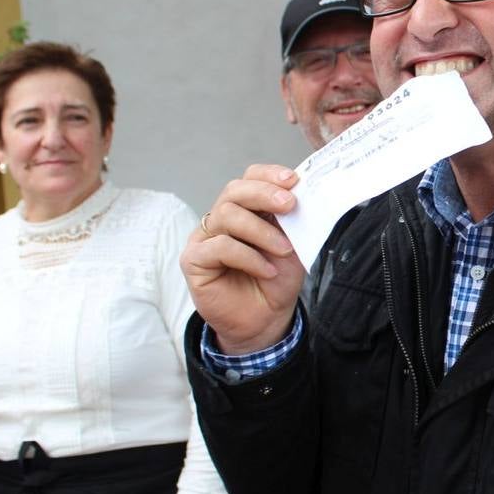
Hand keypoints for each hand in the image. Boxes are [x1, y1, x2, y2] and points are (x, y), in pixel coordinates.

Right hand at [181, 164, 305, 352]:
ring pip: (227, 215)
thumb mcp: (292, 244)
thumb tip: (299, 194)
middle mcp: (221, 218)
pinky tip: (266, 270)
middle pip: (234, 190)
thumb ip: (291, 220)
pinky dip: (248, 257)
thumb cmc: (276, 279)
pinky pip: (219, 247)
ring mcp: (204, 238)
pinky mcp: (194, 260)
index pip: (250, 178)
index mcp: (246, 209)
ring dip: (261, 231)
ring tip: (284, 249)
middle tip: (290, 205)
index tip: (293, 181)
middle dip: (264, 194)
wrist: (266, 318)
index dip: (269, 175)